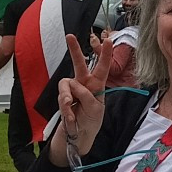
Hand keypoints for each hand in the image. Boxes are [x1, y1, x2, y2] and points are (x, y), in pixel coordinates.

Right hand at [54, 33, 111, 163]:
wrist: (79, 135)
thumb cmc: (91, 121)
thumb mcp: (95, 109)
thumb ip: (86, 96)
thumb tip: (72, 88)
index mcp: (97, 85)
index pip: (102, 67)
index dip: (105, 54)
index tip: (109, 40)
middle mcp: (84, 83)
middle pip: (79, 64)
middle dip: (74, 50)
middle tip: (69, 36)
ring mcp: (72, 90)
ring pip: (67, 84)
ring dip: (68, 98)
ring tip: (72, 110)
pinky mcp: (63, 97)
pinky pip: (62, 97)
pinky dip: (66, 108)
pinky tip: (71, 117)